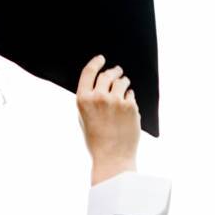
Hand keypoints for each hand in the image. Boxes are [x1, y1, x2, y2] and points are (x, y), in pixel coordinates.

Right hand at [76, 55, 140, 184]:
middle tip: (117, 71)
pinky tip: (127, 105)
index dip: (95, 62)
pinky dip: (129, 97)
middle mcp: (99, 97)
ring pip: (122, 81)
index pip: (89, 72)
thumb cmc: (95, 140)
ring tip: (124, 87)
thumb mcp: (83, 119)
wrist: (111, 156)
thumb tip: (97, 85)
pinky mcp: (131, 105)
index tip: (101, 59)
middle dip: (113, 71)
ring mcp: (116, 100)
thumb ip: (88, 101)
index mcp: (83, 100)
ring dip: (123, 82)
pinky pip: (131, 94)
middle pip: (107, 74)